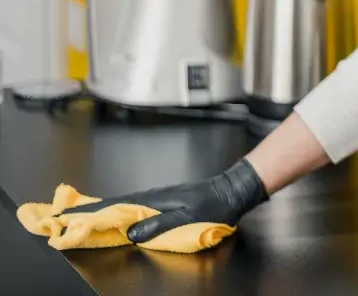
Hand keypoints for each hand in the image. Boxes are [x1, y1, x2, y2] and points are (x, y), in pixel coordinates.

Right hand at [59, 158, 268, 242]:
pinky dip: (114, 211)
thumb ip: (159, 225)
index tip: (63, 217)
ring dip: (97, 212)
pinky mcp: (161, 203)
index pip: (112, 207)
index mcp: (151, 201)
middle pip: (110, 206)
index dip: (87, 214)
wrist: (231, 191)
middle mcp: (149, 198)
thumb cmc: (212, 204)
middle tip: (59, 217)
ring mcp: (154, 199)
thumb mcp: (187, 217)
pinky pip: (130, 208)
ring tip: (76, 218)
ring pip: (119, 206)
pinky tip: (111, 217)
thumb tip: (130, 233)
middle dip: (85, 212)